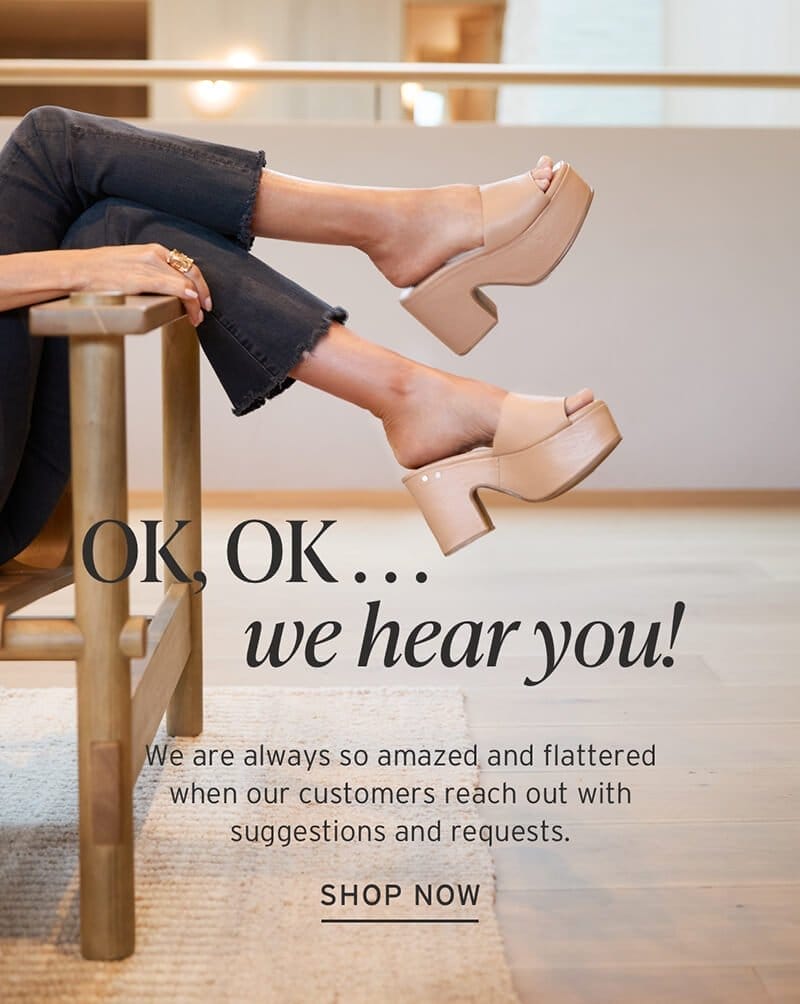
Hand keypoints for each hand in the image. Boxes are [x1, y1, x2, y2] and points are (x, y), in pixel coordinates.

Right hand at [74, 244, 211, 326]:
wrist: (78, 270)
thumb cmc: (100, 270)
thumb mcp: (131, 264)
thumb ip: (150, 271)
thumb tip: (165, 288)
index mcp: (153, 250)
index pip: (187, 265)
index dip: (200, 283)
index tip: (202, 298)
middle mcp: (154, 254)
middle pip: (191, 272)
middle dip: (203, 293)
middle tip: (206, 309)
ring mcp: (148, 266)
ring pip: (185, 282)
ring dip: (195, 303)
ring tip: (196, 318)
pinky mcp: (140, 278)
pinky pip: (171, 286)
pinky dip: (185, 294)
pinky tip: (191, 302)